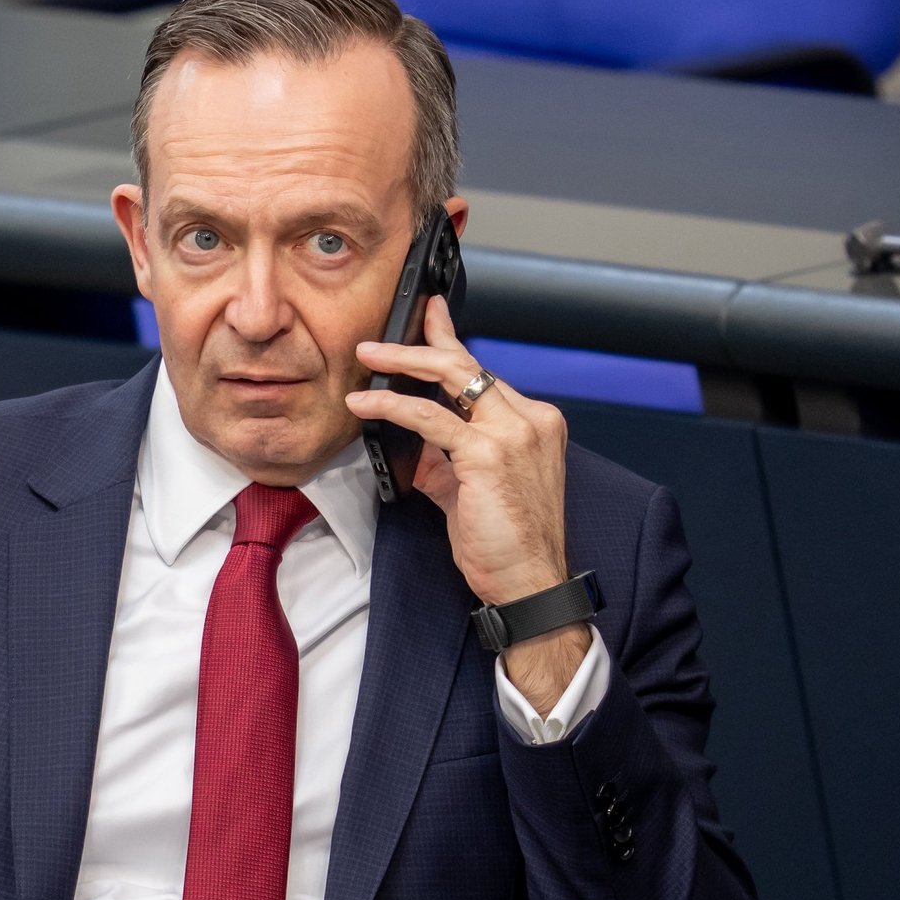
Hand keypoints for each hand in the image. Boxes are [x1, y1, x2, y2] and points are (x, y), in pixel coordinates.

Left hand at [345, 297, 588, 713]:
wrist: (529, 584)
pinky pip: (429, 418)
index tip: (430, 315)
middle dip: (421, 342)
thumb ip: (444, 460)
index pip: (485, 373)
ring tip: (365, 360)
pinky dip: (392, 407)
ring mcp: (513, 434)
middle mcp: (530, 420)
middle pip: (468, 364)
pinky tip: (366, 406)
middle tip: (380, 339)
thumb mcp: (470, 491)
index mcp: (534, 424)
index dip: (451, 342)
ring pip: (450, 378)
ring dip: (399, 365)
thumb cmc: (508, 544)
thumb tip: (410, 441)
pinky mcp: (488, 454)